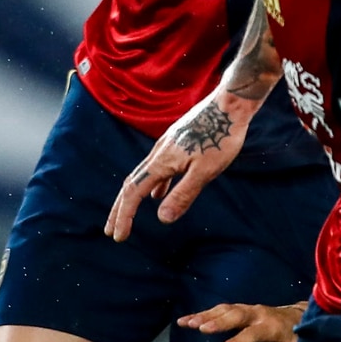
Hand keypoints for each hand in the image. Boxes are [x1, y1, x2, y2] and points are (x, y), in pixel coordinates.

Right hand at [104, 100, 240, 240]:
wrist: (229, 104)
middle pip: (130, 185)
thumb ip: (183, 195)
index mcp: (162, 162)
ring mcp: (166, 147)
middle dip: (119, 209)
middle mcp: (158, 153)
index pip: (134, 194)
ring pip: (142, 176)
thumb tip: (162, 220)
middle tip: (111, 231)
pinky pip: (157, 169)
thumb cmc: (221, 137)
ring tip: (129, 215)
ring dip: (133, 198)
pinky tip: (157, 195)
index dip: (125, 217)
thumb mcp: (204, 172)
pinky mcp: (176, 143)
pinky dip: (152, 186)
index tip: (119, 237)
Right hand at [180, 301, 304, 341]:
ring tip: (185, 323)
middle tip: (199, 327)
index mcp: (273, 326)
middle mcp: (260, 314)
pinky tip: (186, 319)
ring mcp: (249, 309)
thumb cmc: (297, 338)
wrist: (299, 315)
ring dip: (204, 316)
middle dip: (217, 322)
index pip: (253, 334)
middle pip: (236, 315)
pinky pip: (219, 310)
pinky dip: (202, 314)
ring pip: (224, 310)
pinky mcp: (240, 309)